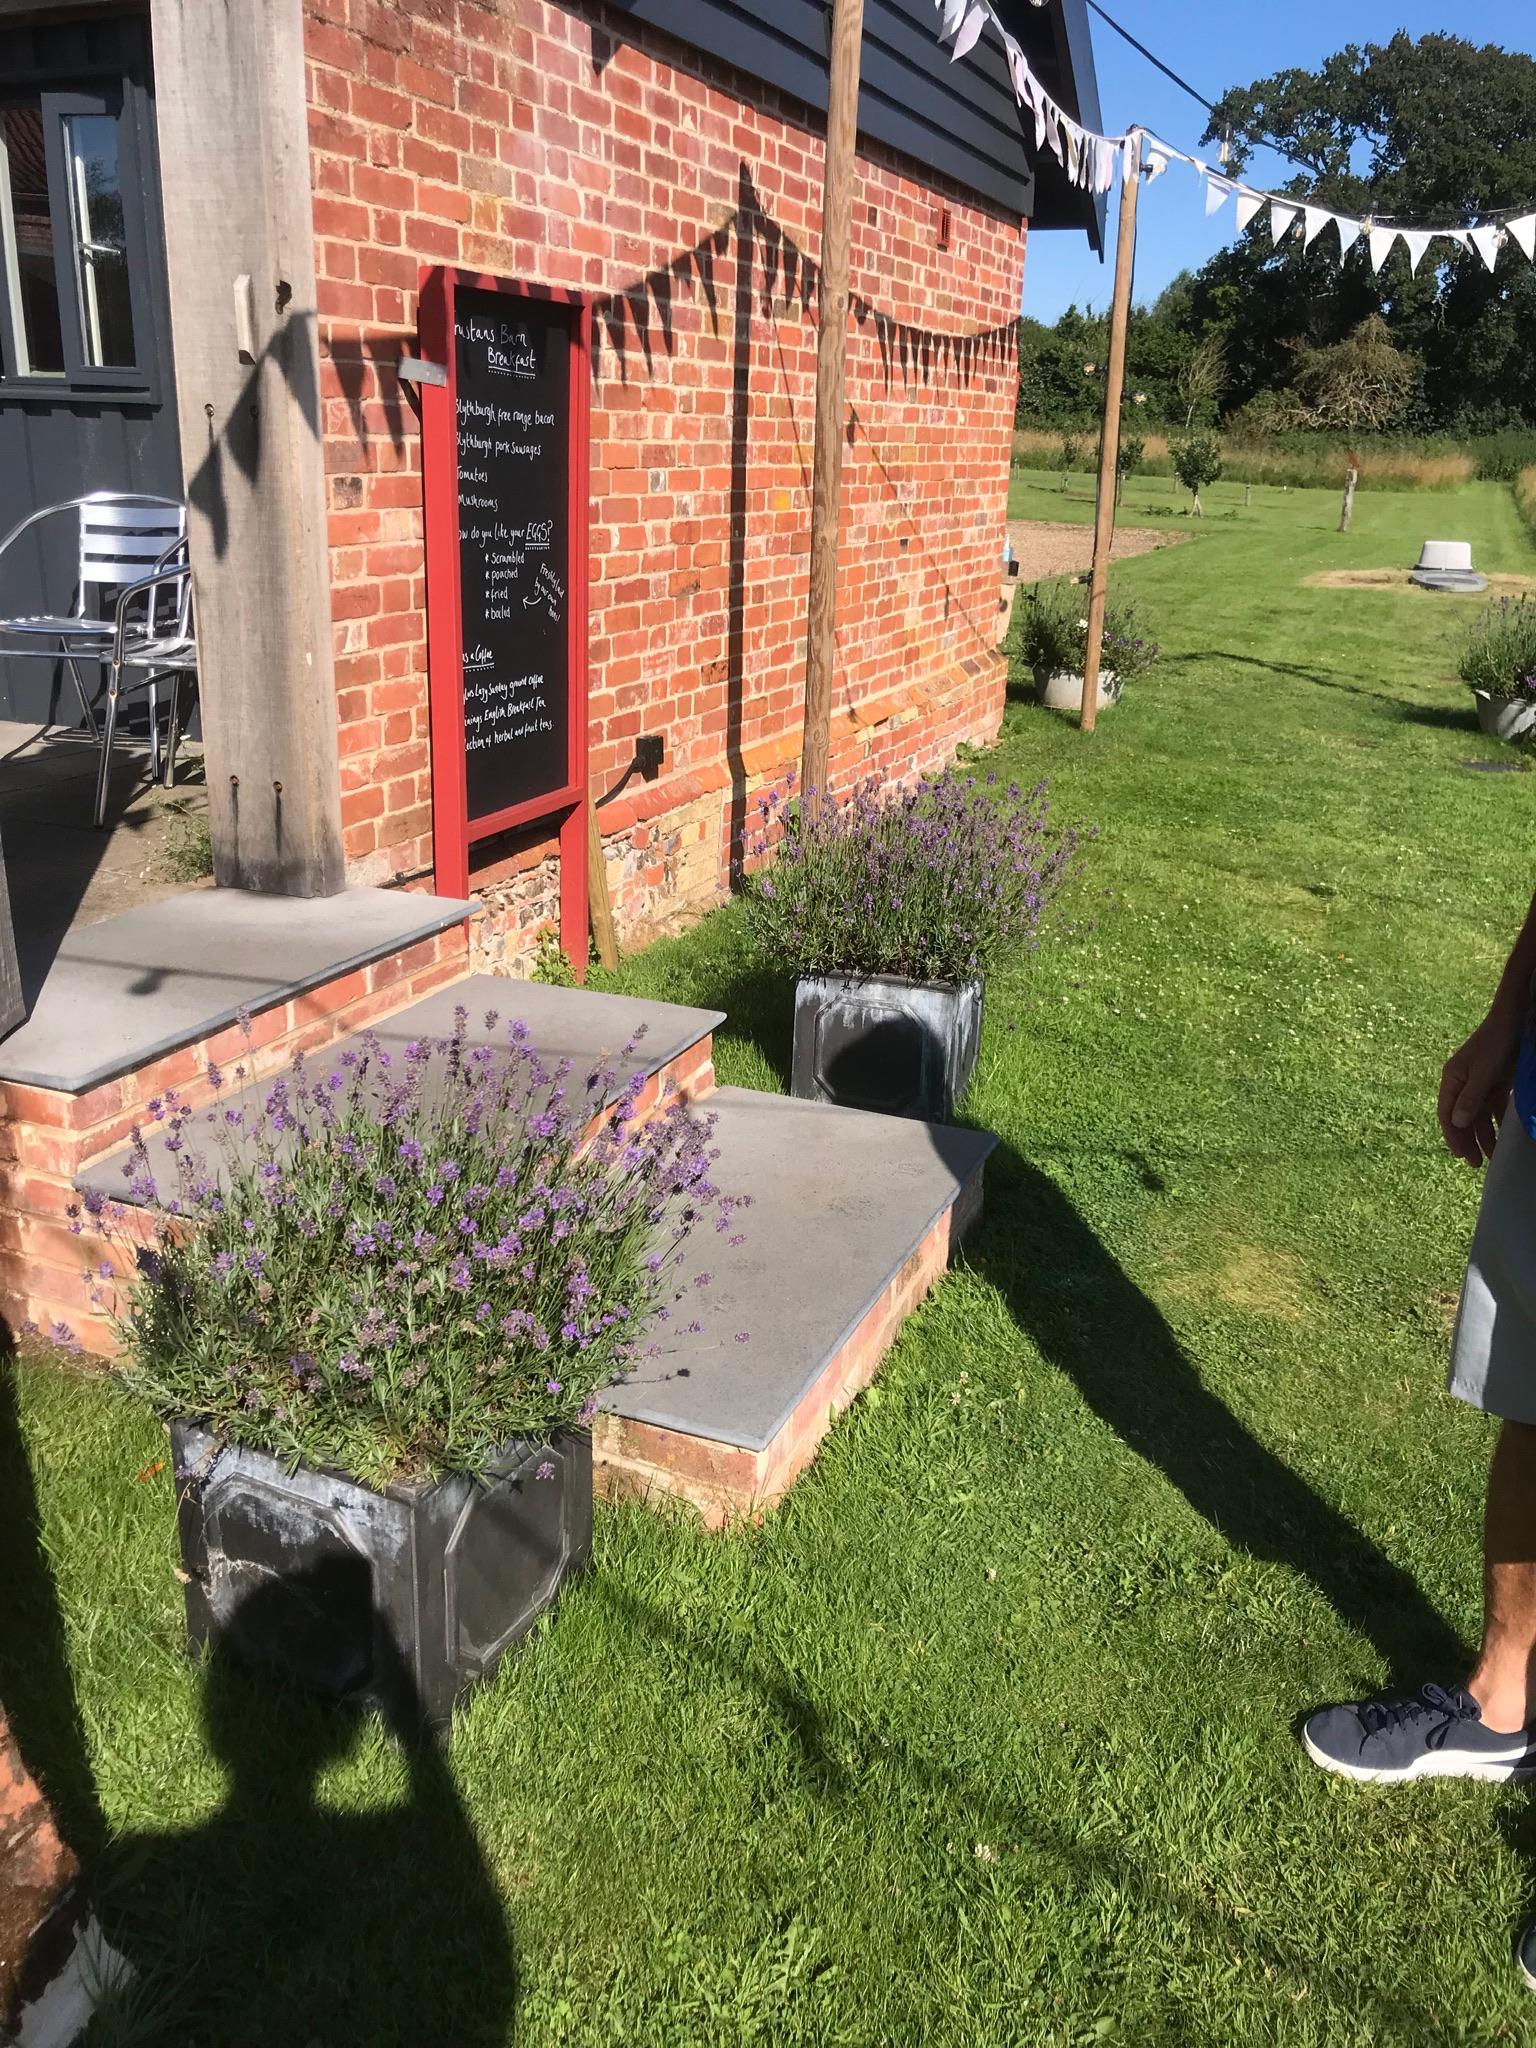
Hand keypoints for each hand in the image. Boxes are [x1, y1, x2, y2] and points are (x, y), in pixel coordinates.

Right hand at [1438, 1005, 1520, 1166]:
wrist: (1514, 1020)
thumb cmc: (1495, 1043)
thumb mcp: (1483, 1073)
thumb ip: (1470, 1099)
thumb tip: (1456, 1123)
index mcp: (1452, 1079)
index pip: (1446, 1113)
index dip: (1452, 1135)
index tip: (1461, 1155)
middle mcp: (1462, 1084)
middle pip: (1461, 1118)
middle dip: (1468, 1141)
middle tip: (1475, 1163)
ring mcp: (1479, 1084)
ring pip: (1479, 1116)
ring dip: (1484, 1135)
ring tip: (1492, 1156)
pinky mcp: (1495, 1083)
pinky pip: (1493, 1109)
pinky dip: (1497, 1123)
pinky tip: (1503, 1137)